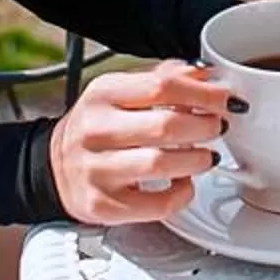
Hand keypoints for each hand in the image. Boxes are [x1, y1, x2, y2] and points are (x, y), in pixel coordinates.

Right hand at [48, 60, 231, 225]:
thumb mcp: (120, 92)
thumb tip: (206, 74)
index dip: (203, 93)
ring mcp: (96, 169)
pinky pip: (156, 204)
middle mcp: (95, 130)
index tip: (226, 99)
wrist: (54, 168)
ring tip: (206, 156)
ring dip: (197, 160)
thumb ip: (162, 79)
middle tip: (219, 127)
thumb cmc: (98, 128)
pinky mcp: (102, 205)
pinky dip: (182, 194)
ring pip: (162, 164)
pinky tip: (184, 183)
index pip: (162, 86)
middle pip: (166, 125)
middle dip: (206, 126)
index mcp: (102, 93)